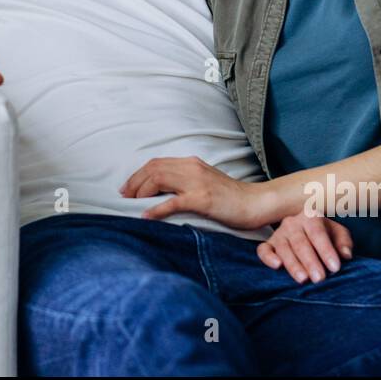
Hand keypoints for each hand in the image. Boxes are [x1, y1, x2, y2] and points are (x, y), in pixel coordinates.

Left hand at [119, 157, 271, 229]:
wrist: (256, 202)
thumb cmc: (230, 197)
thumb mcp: (204, 182)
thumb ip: (185, 181)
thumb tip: (160, 190)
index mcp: (191, 163)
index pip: (156, 163)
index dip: (138, 175)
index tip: (127, 188)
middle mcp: (192, 168)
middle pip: (153, 169)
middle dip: (134, 182)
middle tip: (124, 197)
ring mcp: (197, 182)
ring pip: (159, 179)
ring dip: (141, 192)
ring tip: (131, 204)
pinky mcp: (202, 199)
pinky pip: (172, 202)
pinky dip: (156, 209)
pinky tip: (146, 216)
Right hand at [257, 214, 353, 282]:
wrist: (305, 227)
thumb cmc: (324, 233)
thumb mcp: (337, 233)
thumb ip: (344, 242)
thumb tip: (346, 255)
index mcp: (311, 217)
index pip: (318, 233)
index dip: (326, 251)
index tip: (335, 268)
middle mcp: (292, 223)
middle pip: (300, 243)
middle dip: (310, 262)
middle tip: (319, 278)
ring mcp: (279, 233)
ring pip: (283, 248)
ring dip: (293, 264)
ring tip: (303, 279)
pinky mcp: (268, 244)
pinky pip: (263, 250)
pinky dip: (268, 258)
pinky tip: (277, 266)